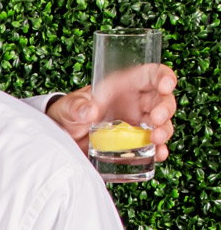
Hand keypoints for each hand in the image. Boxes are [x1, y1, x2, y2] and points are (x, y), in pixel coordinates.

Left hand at [45, 65, 177, 161]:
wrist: (63, 135)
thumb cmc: (70, 112)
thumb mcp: (70, 106)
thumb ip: (78, 107)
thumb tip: (90, 112)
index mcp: (125, 85)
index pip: (151, 74)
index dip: (163, 77)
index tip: (166, 86)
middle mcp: (136, 103)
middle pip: (162, 100)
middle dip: (165, 109)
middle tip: (157, 119)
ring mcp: (137, 123)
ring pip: (161, 123)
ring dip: (164, 131)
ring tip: (156, 139)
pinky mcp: (134, 142)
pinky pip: (151, 145)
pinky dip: (158, 150)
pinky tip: (159, 154)